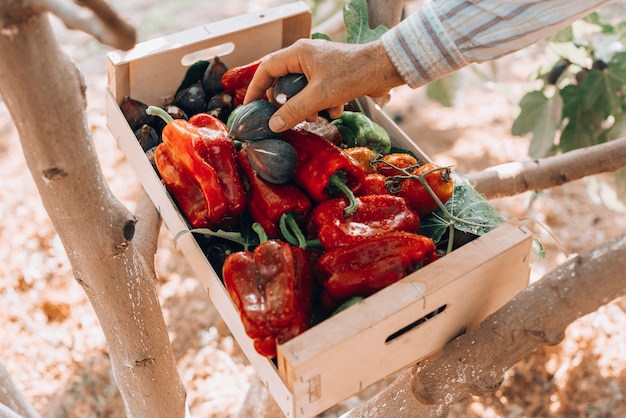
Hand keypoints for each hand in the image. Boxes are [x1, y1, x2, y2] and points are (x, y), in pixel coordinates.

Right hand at [243, 38, 404, 131]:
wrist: (384, 69)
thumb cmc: (352, 74)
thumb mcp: (319, 96)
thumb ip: (294, 111)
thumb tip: (273, 124)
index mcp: (297, 54)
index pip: (266, 69)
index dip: (256, 88)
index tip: (250, 106)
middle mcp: (306, 57)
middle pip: (284, 83)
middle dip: (288, 103)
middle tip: (290, 117)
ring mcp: (319, 67)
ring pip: (301, 92)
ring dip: (308, 108)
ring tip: (318, 116)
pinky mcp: (332, 77)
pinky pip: (318, 94)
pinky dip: (324, 105)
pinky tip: (337, 108)